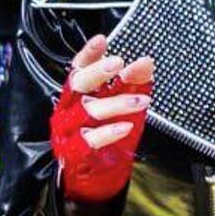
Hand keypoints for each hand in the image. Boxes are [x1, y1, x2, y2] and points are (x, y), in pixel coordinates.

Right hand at [50, 36, 153, 203]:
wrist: (101, 175)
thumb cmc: (113, 134)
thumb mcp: (128, 104)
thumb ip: (136, 82)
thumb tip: (146, 62)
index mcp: (79, 94)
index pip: (78, 68)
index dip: (88, 54)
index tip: (101, 40)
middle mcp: (69, 109)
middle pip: (77, 84)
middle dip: (98, 71)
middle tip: (119, 63)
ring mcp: (68, 131)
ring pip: (87, 111)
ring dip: (116, 102)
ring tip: (142, 100)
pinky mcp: (74, 152)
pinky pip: (89, 140)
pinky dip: (108, 132)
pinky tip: (125, 125)